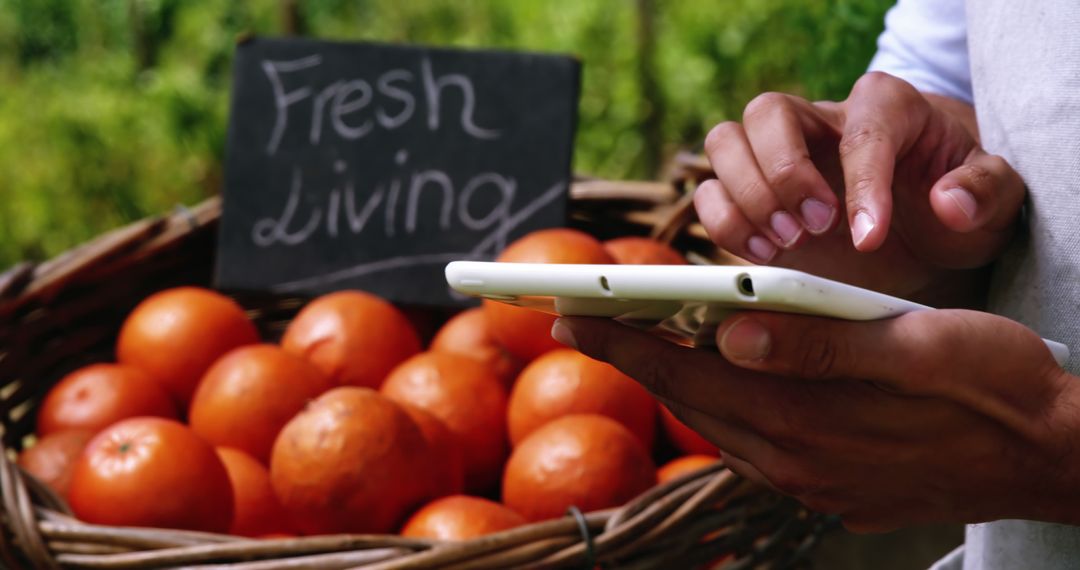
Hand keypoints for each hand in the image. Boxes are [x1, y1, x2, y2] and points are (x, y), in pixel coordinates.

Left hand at [552, 314, 1076, 531]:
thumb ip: (823, 344)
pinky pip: (755, 446)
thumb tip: (732, 332)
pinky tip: (725, 380)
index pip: (689, 372)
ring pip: (719, 424)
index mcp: (808, 418)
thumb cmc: (998, 384)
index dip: (624, 340)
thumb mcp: (920, 345)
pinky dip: (725, 407)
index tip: (569, 312)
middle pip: (692, 399)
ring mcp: (812, 483)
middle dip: (635, 356)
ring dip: (677, 381)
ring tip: (642, 339)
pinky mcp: (832, 489)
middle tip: (587, 318)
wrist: (1056, 455)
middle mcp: (797, 461)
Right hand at [695, 72, 1024, 304]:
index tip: (871, 237)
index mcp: (886, 108)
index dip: (861, 181)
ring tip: (783, 246)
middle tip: (813, 230)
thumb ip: (984, 192)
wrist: (930, 237)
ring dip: (744, 196)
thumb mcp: (994, 203)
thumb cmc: (959, 208)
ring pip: (725, 143)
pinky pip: (708, 192)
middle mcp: (820, 123)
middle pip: (767, 113)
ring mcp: (778, 159)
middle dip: (782, 174)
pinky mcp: (752, 200)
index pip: (860, 126)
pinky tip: (761, 256)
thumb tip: (948, 203)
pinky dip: (722, 222)